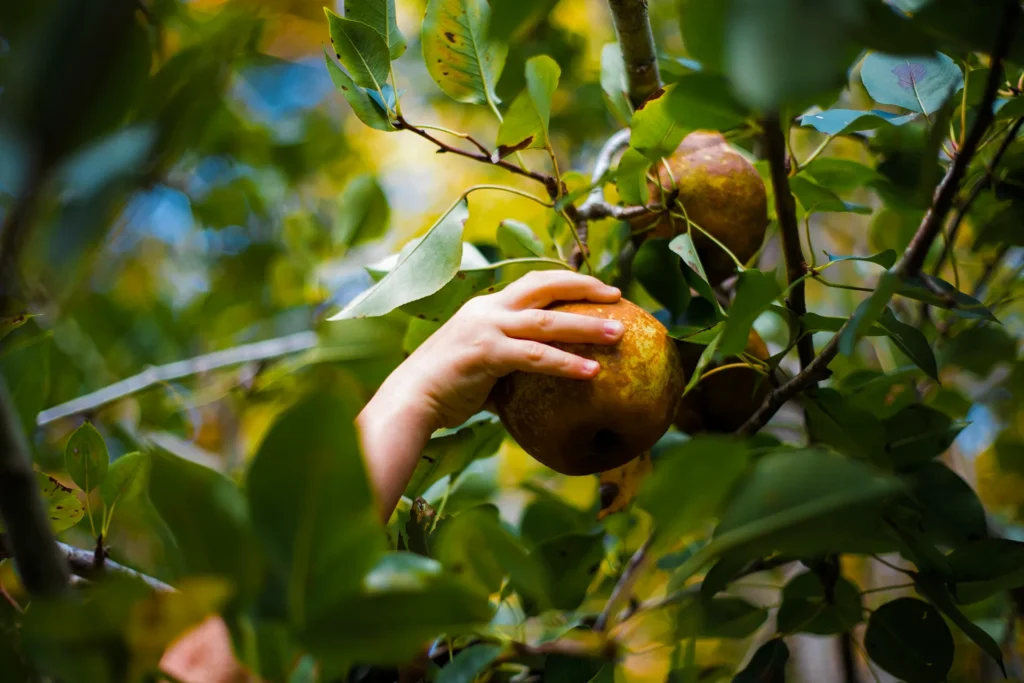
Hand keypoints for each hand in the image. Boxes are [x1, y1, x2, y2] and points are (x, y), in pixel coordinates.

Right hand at [357, 270, 623, 517]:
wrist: (410, 399)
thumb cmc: (444, 387)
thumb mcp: (481, 366)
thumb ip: (509, 365)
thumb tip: (538, 384)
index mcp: (487, 307)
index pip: (533, 282)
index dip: (566, 281)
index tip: (597, 289)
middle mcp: (488, 309)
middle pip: (544, 285)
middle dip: (584, 287)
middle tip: (617, 295)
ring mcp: (487, 328)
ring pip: (547, 321)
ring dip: (586, 326)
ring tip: (618, 333)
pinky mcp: (486, 353)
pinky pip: (535, 356)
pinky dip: (566, 362)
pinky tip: (591, 372)